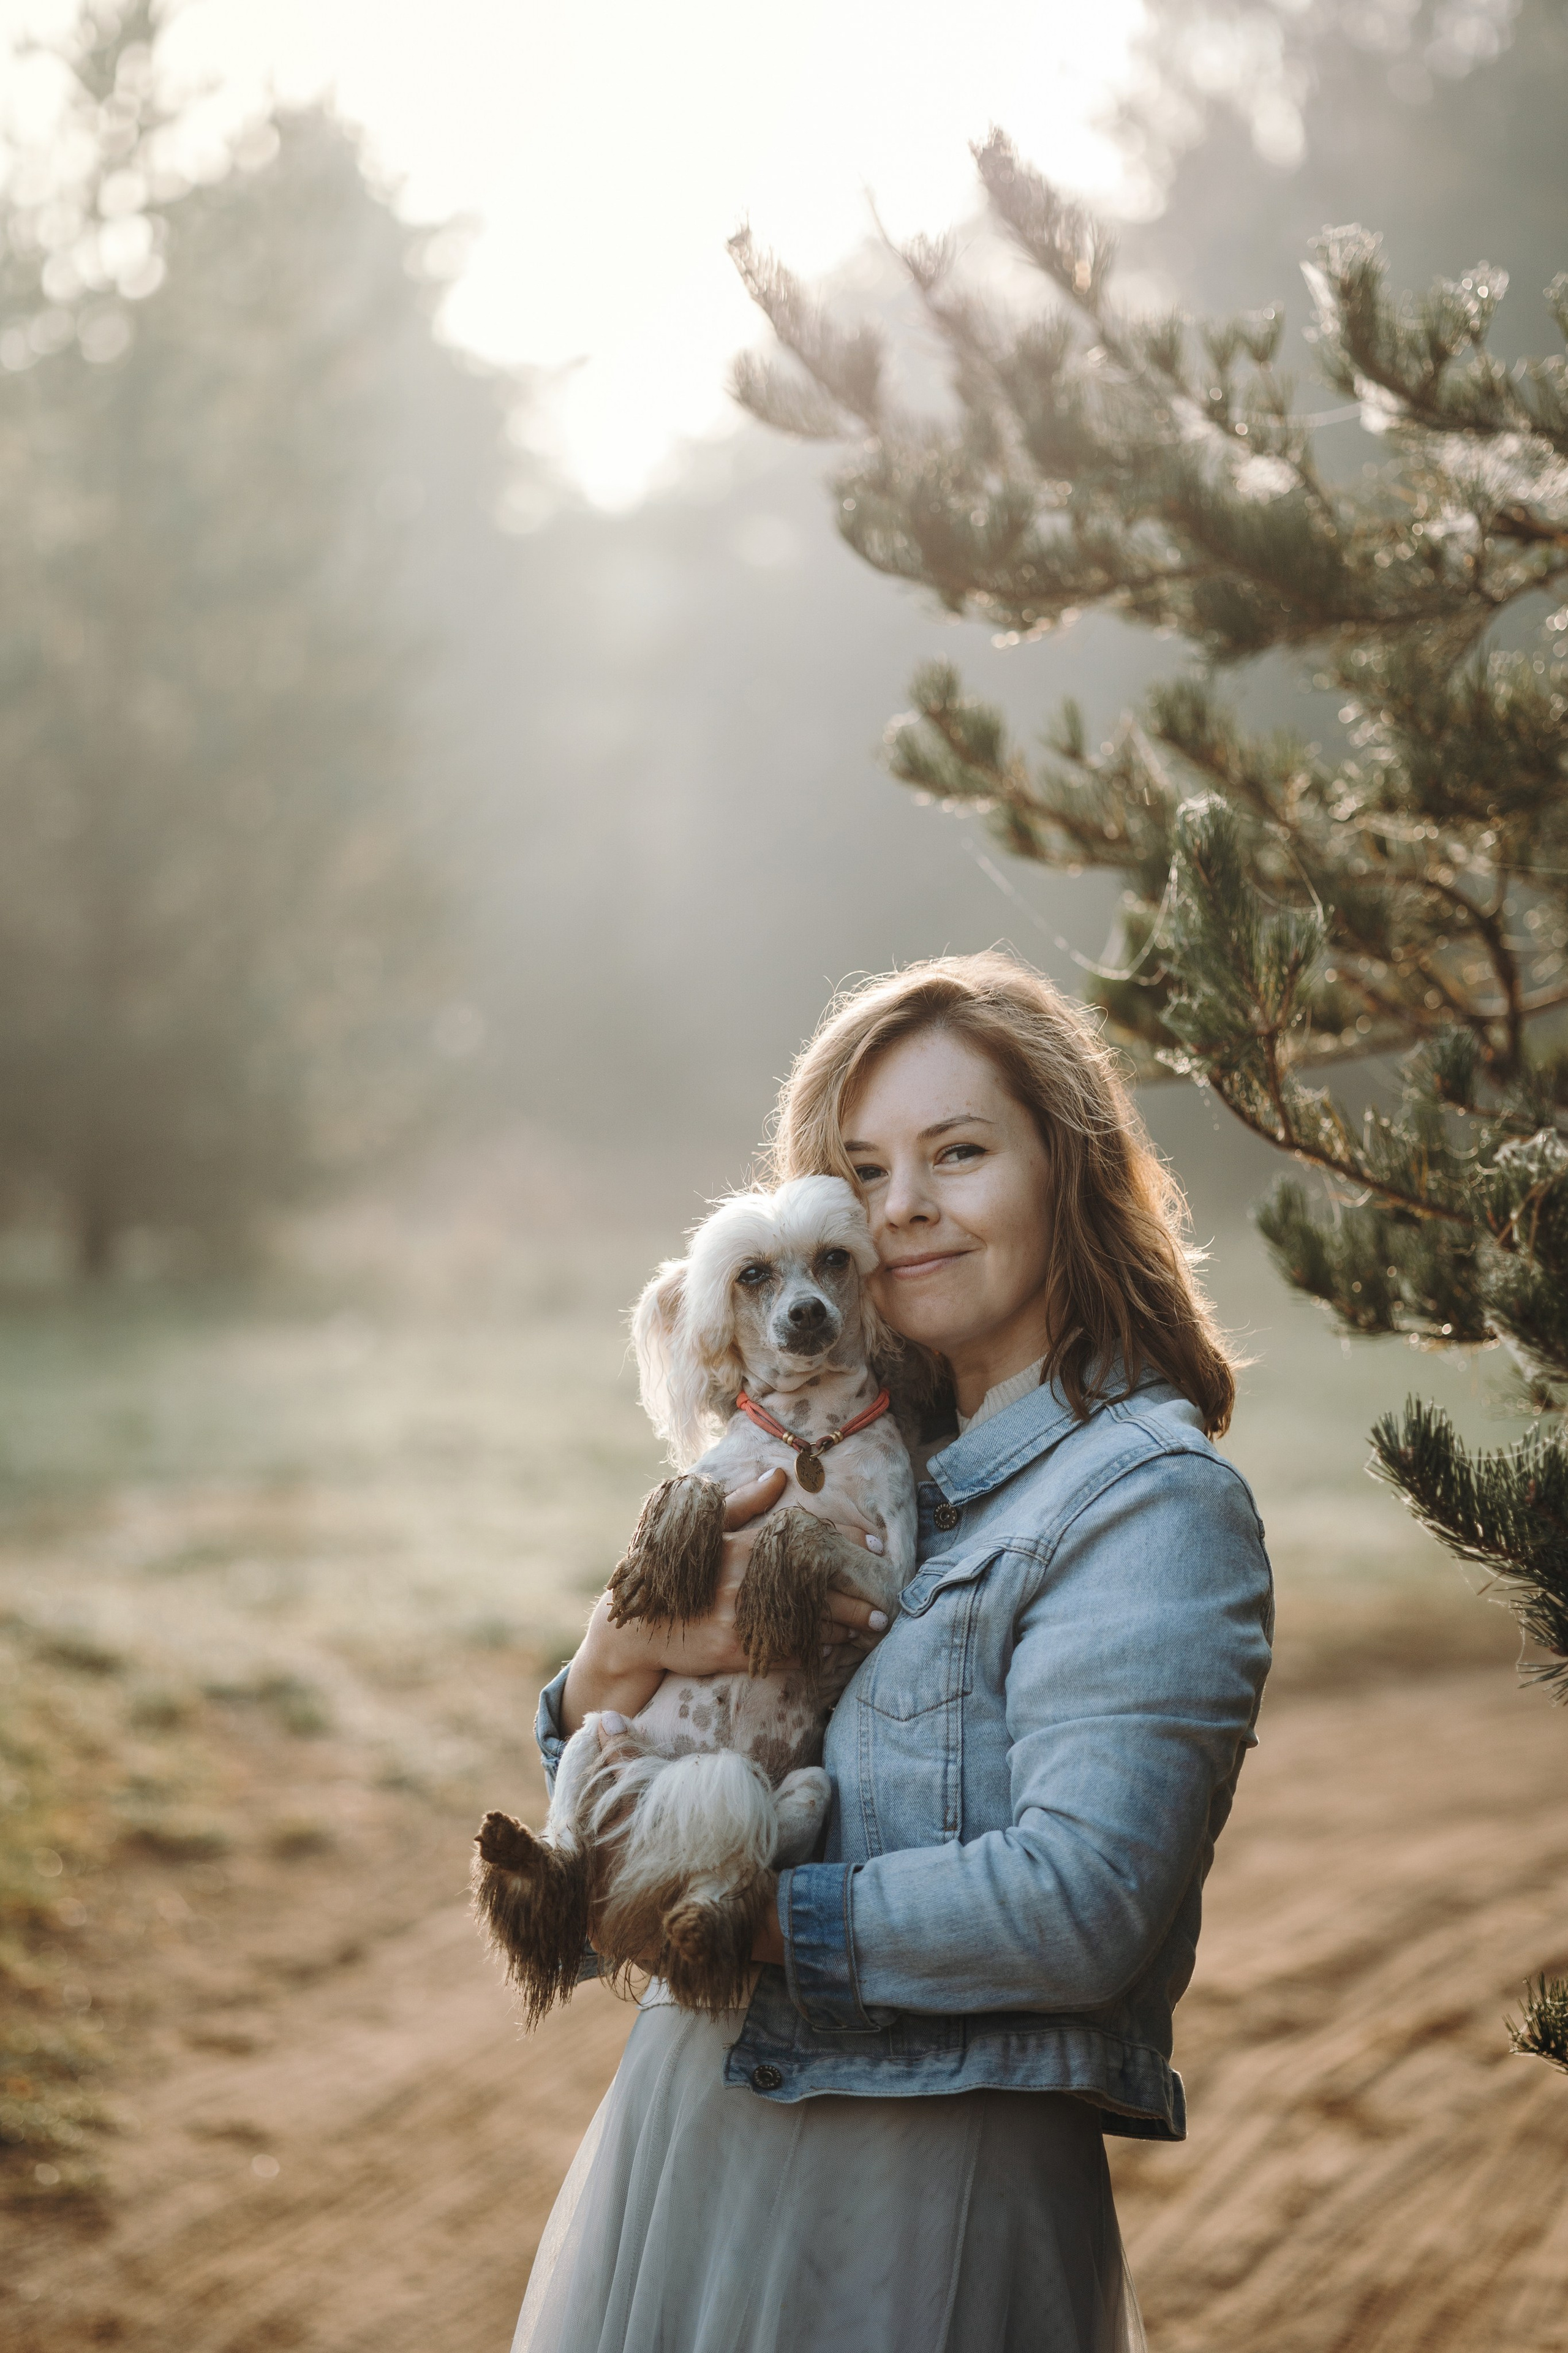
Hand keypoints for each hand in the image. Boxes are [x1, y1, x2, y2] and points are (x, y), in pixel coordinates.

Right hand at [561, 1469, 891, 1734]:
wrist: (638, 1627)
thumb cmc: (675, 1574)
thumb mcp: (704, 1531)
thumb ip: (743, 1503)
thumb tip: (779, 1475)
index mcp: (741, 1545)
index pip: (803, 1538)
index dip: (842, 1543)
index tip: (872, 1547)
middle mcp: (744, 1580)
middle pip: (814, 1587)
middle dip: (853, 1598)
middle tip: (882, 1608)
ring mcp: (739, 1617)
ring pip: (805, 1622)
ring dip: (841, 1628)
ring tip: (868, 1629)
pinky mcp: (734, 1651)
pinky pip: (784, 1652)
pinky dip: (812, 1651)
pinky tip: (832, 1650)